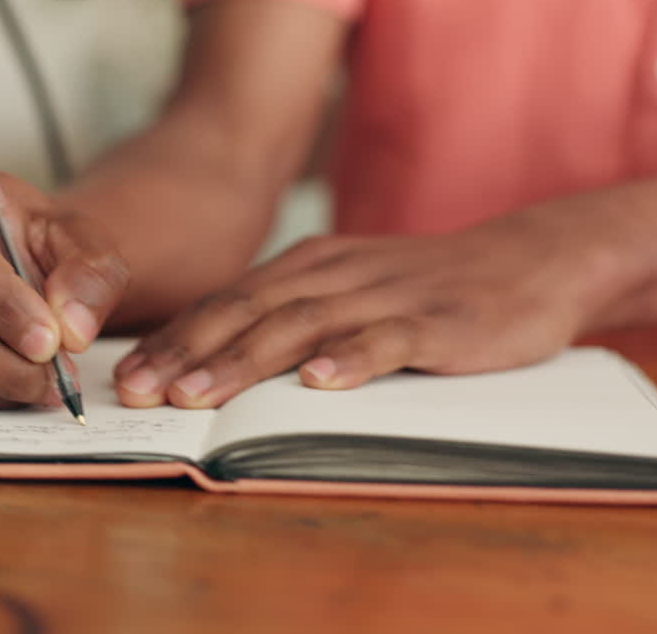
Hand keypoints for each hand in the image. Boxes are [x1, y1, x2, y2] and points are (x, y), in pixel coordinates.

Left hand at [113, 211, 621, 407]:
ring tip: (198, 396)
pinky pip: (388, 339)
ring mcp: (386, 295)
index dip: (173, 339)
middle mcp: (337, 273)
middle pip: (248, 311)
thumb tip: (218, 363)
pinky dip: (351, 360)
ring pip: (302, 325)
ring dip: (244, 361)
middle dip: (186, 352)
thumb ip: (294, 317)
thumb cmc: (427, 287)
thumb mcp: (351, 291)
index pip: (226, 302)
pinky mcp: (437, 321)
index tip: (125, 377)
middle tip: (138, 392)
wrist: (531, 259)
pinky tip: (318, 383)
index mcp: (309, 266)